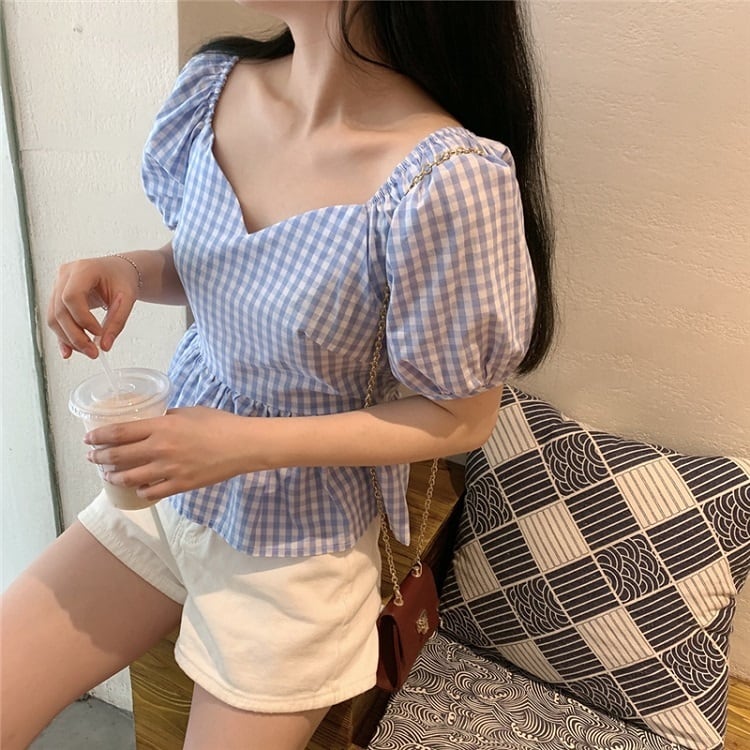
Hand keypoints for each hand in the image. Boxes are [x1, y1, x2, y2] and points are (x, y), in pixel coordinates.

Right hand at [47, 255, 139, 358]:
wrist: (117, 271)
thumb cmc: (122, 279)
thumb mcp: (128, 298)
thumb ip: (118, 321)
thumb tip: (105, 346)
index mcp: (83, 269)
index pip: (72, 297)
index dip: (83, 319)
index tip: (99, 333)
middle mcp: (65, 276)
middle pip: (60, 311)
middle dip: (75, 336)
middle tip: (93, 353)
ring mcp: (57, 286)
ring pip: (54, 318)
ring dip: (69, 339)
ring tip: (88, 351)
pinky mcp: (57, 298)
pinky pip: (55, 319)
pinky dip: (63, 336)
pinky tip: (69, 351)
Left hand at [85, 407, 251, 501]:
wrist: (242, 446)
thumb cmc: (220, 424)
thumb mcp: (190, 411)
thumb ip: (168, 417)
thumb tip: (155, 420)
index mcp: (161, 427)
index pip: (118, 433)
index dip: (99, 436)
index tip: (89, 439)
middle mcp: (159, 449)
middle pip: (118, 456)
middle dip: (99, 458)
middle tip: (93, 458)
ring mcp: (168, 469)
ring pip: (129, 477)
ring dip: (115, 477)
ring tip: (110, 475)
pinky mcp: (180, 485)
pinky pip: (151, 492)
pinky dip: (140, 490)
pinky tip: (139, 488)